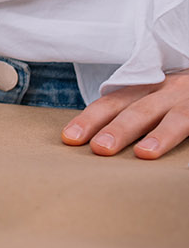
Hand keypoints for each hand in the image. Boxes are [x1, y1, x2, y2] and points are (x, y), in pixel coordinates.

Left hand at [61, 70, 188, 158]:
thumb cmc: (175, 93)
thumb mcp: (151, 93)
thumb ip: (128, 110)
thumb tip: (93, 142)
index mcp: (145, 87)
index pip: (112, 102)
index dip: (90, 118)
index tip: (70, 138)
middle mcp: (168, 90)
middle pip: (140, 109)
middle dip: (119, 128)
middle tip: (100, 149)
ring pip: (177, 117)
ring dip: (160, 135)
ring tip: (144, 153)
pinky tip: (185, 160)